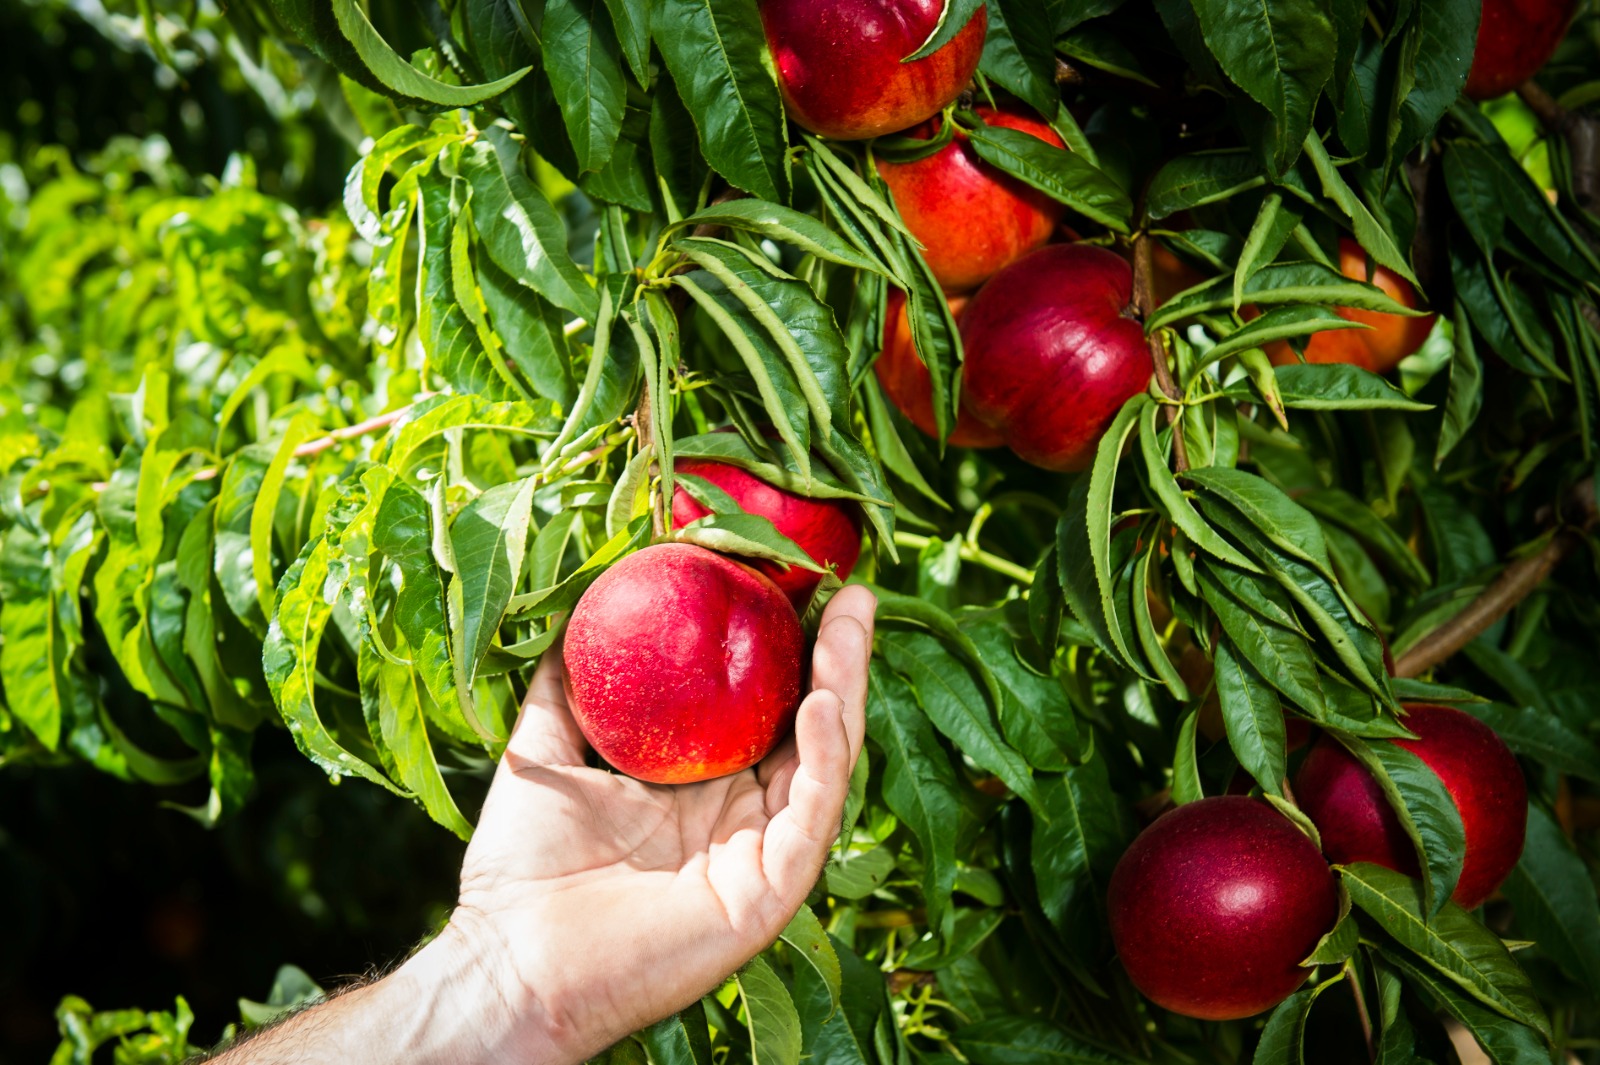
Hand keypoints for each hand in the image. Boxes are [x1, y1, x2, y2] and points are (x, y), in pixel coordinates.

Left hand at [442, 585, 876, 1062]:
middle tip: (853, 590)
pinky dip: (824, 757)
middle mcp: (742, 812)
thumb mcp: (544, 750)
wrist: (511, 960)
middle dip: (839, 654)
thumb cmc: (523, 866)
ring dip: (845, 687)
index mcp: (702, 782)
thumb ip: (565, 686)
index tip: (798, 578)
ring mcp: (761, 850)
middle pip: (810, 722)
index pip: (764, 702)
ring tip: (850, 623)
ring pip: (825, 759)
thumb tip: (571, 611)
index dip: (788, 644)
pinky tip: (820, 703)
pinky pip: (810, 814)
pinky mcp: (770, 889)